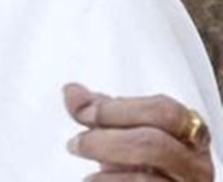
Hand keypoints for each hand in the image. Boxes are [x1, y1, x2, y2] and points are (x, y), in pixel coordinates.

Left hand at [64, 82, 213, 180]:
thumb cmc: (143, 164)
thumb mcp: (126, 132)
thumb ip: (103, 112)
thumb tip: (73, 92)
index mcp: (188, 133)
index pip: (164, 111)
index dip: (119, 109)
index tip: (85, 112)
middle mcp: (194, 163)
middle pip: (153, 142)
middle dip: (106, 139)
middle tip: (77, 143)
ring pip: (143, 177)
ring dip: (102, 167)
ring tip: (83, 167)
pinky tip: (94, 180)